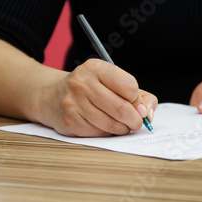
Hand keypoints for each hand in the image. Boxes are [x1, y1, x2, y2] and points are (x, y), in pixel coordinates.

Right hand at [36, 59, 157, 136]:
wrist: (52, 96)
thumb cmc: (90, 89)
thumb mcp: (112, 81)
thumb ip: (139, 94)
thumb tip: (149, 113)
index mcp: (96, 68)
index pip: (129, 86)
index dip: (137, 99)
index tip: (136, 103)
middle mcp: (83, 83)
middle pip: (122, 108)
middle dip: (135, 120)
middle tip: (136, 122)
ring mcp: (74, 103)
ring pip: (112, 124)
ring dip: (122, 129)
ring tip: (120, 124)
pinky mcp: (70, 122)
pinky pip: (99, 134)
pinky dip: (107, 133)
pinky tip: (102, 125)